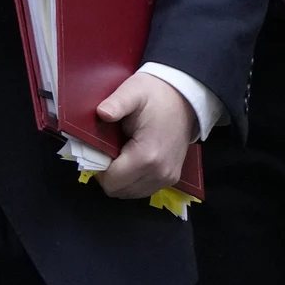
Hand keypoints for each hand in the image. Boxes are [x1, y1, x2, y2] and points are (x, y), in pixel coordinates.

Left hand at [94, 71, 198, 198]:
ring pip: (130, 193)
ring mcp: (167, 178)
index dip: (99, 168)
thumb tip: (101, 113)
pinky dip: (133, 180)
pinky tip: (132, 159)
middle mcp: (159, 173)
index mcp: (147, 156)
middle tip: (109, 150)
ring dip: (121, 178)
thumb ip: (116, 103)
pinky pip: (143, 189)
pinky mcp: (171, 179)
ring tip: (121, 153)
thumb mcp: (133, 91)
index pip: (111, 182)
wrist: (184, 97)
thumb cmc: (156, 93)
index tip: (99, 150)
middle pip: (119, 191)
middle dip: (108, 174)